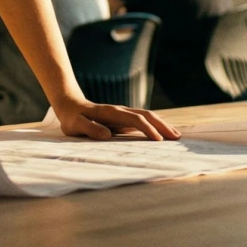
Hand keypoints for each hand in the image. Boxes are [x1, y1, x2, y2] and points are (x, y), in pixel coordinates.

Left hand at [52, 98, 180, 140]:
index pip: (134, 119)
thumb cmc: (72, 118)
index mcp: (111, 113)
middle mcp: (120, 111)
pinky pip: (143, 121)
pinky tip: (162, 133)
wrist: (70, 105)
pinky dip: (155, 126)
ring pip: (147, 116)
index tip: (158, 140)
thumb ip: (89, 128)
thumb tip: (107, 135)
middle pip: (146, 115)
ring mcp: (123, 114)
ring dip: (162, 124)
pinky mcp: (123, 119)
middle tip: (177, 138)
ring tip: (176, 135)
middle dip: (162, 125)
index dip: (147, 129)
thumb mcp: (75, 125)